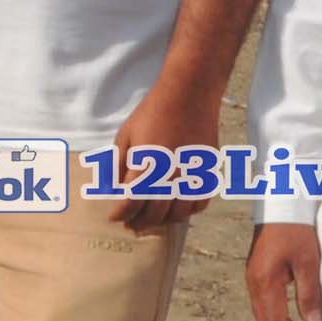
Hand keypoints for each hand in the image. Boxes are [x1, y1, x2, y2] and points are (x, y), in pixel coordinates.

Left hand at [105, 83, 221, 230]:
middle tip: (130, 225)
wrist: (189, 95)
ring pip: (179, 213)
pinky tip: (175, 209)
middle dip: (139, 222)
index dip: (121, 214)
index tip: (114, 217)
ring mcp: (193, 174)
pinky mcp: (208, 171)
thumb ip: (118, 165)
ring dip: (163, 221)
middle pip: (155, 213)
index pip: (132, 202)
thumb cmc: (153, 113)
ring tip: (151, 219)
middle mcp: (172, 173)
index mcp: (148, 164)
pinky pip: (200, 203)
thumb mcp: (126, 135)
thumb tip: (113, 190)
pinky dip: (187, 212)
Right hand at [246, 224, 321, 320]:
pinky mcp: (257, 274)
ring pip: (262, 316)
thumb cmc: (294, 229)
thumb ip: (309, 293)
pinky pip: (263, 304)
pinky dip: (277, 317)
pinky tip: (292, 317)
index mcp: (264, 281)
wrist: (281, 205)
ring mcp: (253, 279)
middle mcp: (253, 283)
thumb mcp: (308, 261)